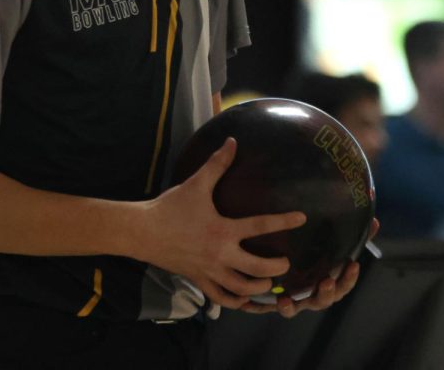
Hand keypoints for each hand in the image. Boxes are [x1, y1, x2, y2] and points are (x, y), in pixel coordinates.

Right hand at [137, 137, 307, 308]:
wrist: (142, 232)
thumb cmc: (170, 207)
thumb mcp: (196, 184)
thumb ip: (217, 164)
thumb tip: (232, 142)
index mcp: (223, 230)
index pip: (260, 226)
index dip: (284, 221)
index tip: (301, 219)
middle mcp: (220, 254)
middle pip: (258, 269)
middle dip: (277, 268)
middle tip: (286, 262)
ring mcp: (209, 271)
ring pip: (242, 289)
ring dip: (259, 288)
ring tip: (268, 282)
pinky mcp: (199, 280)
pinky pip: (221, 298)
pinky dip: (236, 302)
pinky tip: (245, 299)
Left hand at [240, 217, 379, 317]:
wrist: (276, 258)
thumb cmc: (313, 252)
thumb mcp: (331, 242)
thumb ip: (354, 235)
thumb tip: (375, 221)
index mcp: (326, 281)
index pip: (343, 286)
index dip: (349, 278)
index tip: (353, 265)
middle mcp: (310, 293)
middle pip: (322, 301)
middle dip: (326, 294)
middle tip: (326, 281)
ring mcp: (292, 298)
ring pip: (294, 309)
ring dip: (291, 307)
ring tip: (286, 300)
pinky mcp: (270, 298)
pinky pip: (266, 307)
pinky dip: (261, 306)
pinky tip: (256, 299)